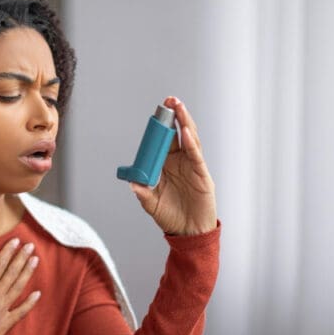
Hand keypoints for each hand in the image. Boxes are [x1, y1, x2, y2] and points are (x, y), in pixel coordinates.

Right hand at [0, 239, 39, 334]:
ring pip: (19, 287)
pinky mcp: (6, 323)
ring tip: (36, 260)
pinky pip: (21, 311)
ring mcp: (3, 310)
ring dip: (27, 273)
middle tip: (31, 245)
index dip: (7, 252)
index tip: (16, 240)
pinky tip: (38, 294)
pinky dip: (30, 303)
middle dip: (21, 258)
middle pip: (12, 273)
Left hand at [130, 96, 216, 235]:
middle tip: (170, 101)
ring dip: (185, 123)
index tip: (157, 111)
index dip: (161, 126)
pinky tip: (185, 133)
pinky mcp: (202, 175)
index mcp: (167, 165)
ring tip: (179, 109)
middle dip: (175, 116)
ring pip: (190, 140)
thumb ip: (143, 194)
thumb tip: (131, 183)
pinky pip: (196, 156)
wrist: (188, 233)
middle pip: (179, 134)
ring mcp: (192, 166)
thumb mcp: (152, 205)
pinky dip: (191, 144)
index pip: (164, 140)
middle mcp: (181, 162)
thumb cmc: (171, 216)